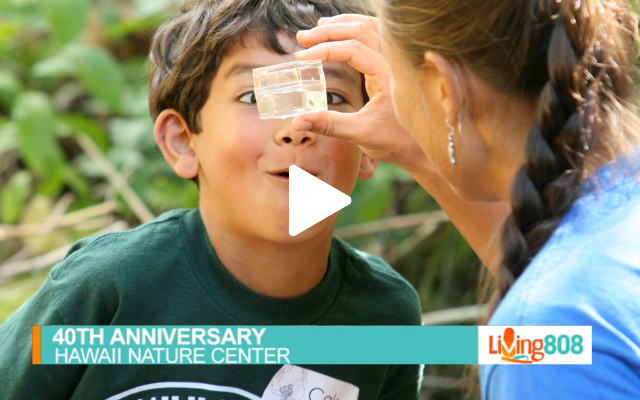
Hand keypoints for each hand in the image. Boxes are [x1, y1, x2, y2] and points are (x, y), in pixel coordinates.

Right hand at [294, 14, 431, 174]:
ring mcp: (396, 61)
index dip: (325, 49)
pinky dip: (356, 30)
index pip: (353, 49)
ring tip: (318, 28)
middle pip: (361, 30)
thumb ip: (329, 125)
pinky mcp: (393, 66)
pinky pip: (376, 36)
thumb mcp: (361, 134)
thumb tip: (297, 122)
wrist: (423, 149)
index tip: (302, 57)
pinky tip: (340, 34)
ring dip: (342, 24)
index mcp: (389, 75)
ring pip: (370, 27)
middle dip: (329, 31)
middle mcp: (395, 62)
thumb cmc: (397, 141)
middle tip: (302, 38)